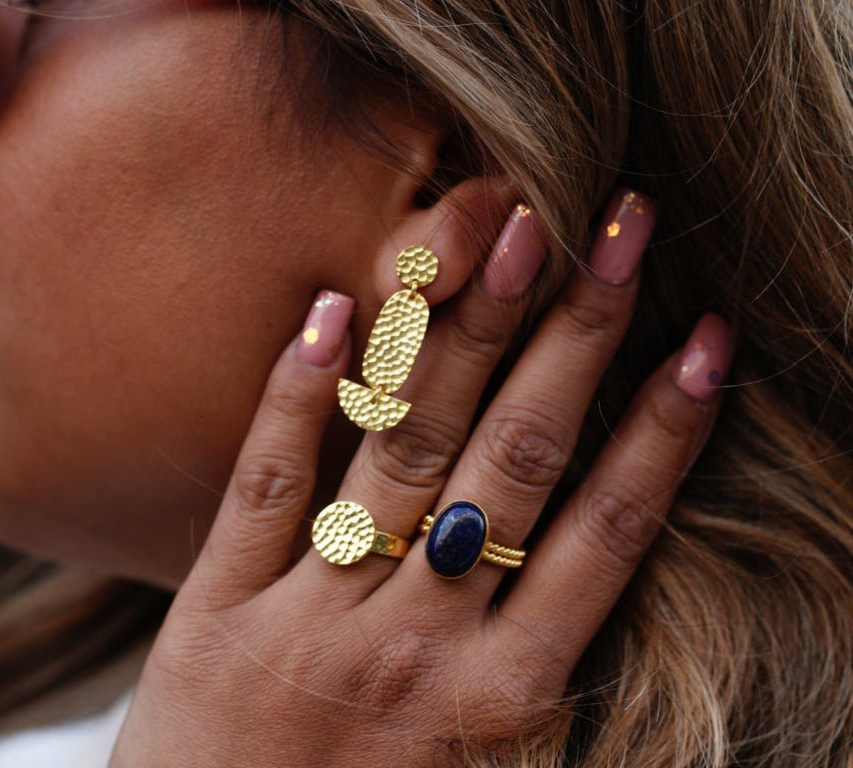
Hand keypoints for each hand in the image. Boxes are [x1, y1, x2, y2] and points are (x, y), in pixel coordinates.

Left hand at [111, 193, 731, 766]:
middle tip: (618, 224)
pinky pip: (264, 480)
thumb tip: (596, 543)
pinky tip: (332, 303)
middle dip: (578, 333)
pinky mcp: (219, 606)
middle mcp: (416, 649)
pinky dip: (298, 390)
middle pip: (517, 461)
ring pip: (402, 450)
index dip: (663, 429)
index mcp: (500, 702)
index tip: (706, 338)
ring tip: (507, 226)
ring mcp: (311, 618)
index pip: (607, 533)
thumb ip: (533, 670)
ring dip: (461, 332)